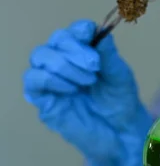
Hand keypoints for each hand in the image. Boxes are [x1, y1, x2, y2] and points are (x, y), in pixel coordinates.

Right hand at [23, 20, 152, 165]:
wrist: (121, 135)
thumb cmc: (120, 103)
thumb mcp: (120, 76)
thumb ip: (108, 55)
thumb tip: (99, 30)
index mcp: (84, 52)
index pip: (74, 31)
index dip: (80, 31)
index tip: (91, 38)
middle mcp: (65, 62)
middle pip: (56, 40)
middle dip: (74, 49)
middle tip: (94, 67)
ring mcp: (53, 80)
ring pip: (40, 56)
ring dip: (63, 64)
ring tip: (87, 81)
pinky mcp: (44, 100)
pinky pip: (33, 80)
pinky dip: (50, 79)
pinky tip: (71, 89)